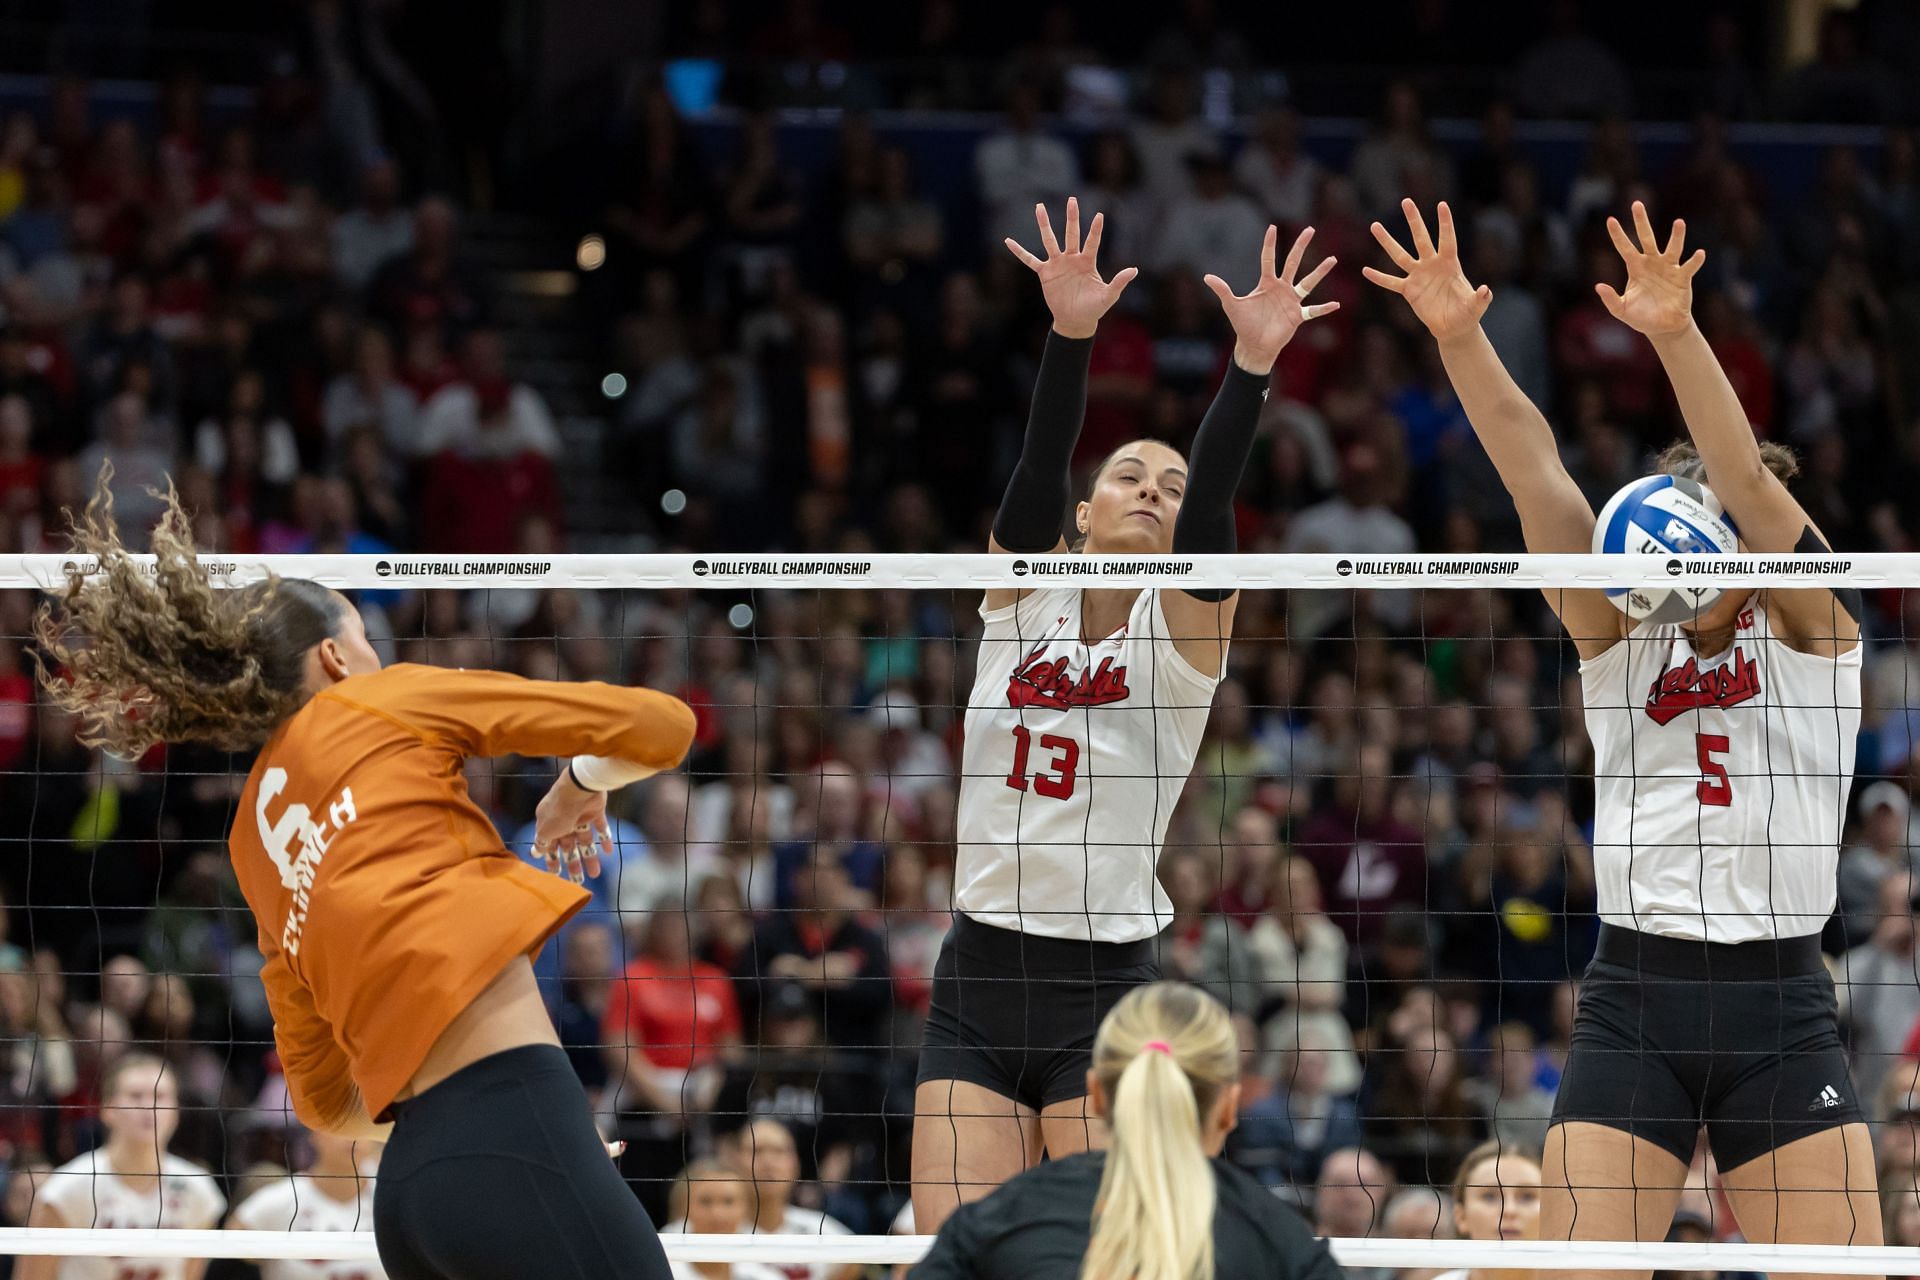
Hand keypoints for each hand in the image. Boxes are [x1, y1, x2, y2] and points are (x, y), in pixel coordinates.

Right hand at [532, 770, 612, 883]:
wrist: (580, 787)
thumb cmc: (559, 810)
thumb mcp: (546, 830)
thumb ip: (542, 842)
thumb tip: (536, 852)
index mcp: (548, 824)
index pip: (550, 845)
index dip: (553, 860)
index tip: (557, 874)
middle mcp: (563, 820)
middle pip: (569, 846)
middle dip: (573, 863)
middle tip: (578, 881)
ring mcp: (580, 816)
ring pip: (585, 840)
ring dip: (590, 857)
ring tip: (596, 873)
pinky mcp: (595, 811)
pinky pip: (600, 828)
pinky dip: (604, 839)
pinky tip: (608, 852)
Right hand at [1005, 197, 1138, 339]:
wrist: (1076, 320)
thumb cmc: (1094, 308)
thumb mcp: (1109, 296)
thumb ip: (1119, 282)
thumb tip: (1134, 270)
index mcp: (1088, 262)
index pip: (1092, 242)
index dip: (1095, 230)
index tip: (1100, 215)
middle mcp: (1072, 258)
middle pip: (1071, 234)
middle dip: (1071, 218)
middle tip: (1071, 200)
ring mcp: (1057, 264)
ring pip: (1050, 240)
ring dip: (1044, 224)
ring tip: (1039, 207)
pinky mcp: (1045, 273)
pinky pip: (1030, 260)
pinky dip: (1019, 252)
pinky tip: (1008, 241)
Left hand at [1203, 224, 1337, 374]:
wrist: (1253, 346)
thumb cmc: (1243, 325)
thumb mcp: (1231, 305)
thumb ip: (1222, 290)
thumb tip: (1206, 277)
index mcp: (1266, 283)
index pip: (1268, 259)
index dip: (1270, 244)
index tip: (1272, 227)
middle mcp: (1281, 288)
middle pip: (1293, 263)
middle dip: (1300, 246)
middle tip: (1310, 230)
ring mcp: (1291, 301)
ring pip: (1308, 283)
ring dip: (1320, 272)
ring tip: (1332, 259)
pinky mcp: (1297, 316)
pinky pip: (1313, 311)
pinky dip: (1324, 309)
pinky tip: (1336, 304)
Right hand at [1363, 199, 1490, 341]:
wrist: (1453, 327)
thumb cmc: (1467, 314)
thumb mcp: (1476, 306)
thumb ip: (1481, 298)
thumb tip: (1485, 291)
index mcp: (1450, 264)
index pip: (1447, 240)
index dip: (1445, 223)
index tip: (1441, 205)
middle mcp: (1432, 265)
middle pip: (1421, 239)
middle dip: (1414, 220)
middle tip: (1406, 201)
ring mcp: (1418, 276)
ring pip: (1400, 255)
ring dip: (1387, 241)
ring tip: (1375, 225)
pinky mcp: (1409, 290)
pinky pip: (1391, 282)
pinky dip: (1379, 278)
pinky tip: (1365, 270)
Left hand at [1596, 200, 1704, 337]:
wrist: (1662, 327)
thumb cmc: (1641, 317)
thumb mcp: (1621, 310)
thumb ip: (1610, 299)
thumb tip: (1598, 286)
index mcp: (1636, 268)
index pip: (1624, 248)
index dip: (1618, 235)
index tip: (1610, 220)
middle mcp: (1652, 263)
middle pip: (1646, 238)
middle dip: (1641, 222)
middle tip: (1636, 204)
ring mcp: (1669, 268)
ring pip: (1672, 248)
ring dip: (1676, 236)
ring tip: (1679, 223)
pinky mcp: (1683, 278)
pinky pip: (1689, 267)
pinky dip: (1694, 261)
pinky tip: (1699, 253)